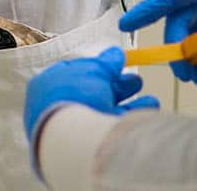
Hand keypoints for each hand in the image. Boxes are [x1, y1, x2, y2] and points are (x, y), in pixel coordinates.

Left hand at [23, 47, 159, 137]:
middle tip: (133, 80)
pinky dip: (132, 115)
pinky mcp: (92, 142)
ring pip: (104, 111)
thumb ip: (106, 62)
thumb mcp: (93, 70)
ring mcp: (75, 127)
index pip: (73, 72)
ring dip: (127, 102)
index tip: (115, 63)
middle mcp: (60, 107)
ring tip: (144, 92)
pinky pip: (113, 125)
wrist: (74, 138)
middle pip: (93, 93)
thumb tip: (116, 54)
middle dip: (116, 85)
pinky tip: (148, 107)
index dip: (96, 67)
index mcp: (49, 86)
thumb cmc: (75, 96)